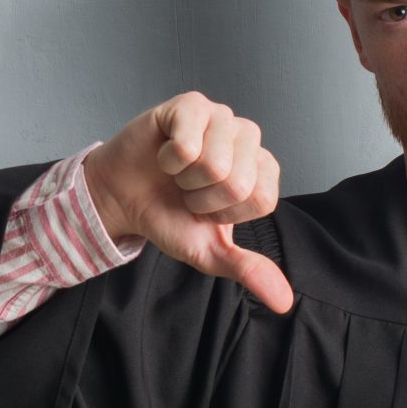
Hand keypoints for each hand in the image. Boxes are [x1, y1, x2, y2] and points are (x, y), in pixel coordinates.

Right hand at [81, 91, 294, 313]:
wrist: (122, 198)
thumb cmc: (168, 216)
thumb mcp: (209, 251)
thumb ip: (248, 270)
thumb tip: (284, 302)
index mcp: (261, 169)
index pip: (262, 200)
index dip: (225, 214)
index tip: (206, 209)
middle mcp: (247, 137)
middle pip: (239, 183)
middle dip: (203, 199)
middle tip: (187, 191)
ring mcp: (220, 116)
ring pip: (215, 163)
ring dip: (185, 180)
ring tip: (176, 174)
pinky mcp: (190, 105)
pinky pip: (188, 142)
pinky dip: (169, 159)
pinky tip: (165, 156)